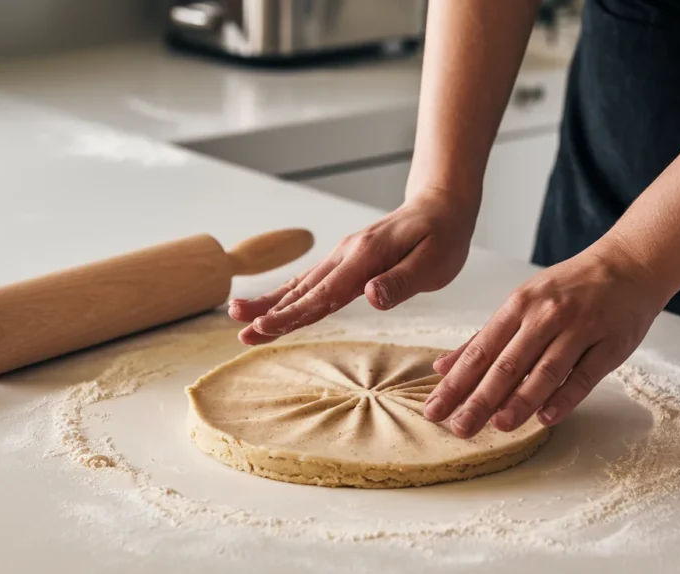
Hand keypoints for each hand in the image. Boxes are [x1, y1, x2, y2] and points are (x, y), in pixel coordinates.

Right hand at [229, 188, 477, 343]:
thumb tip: (370, 298)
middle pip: (303, 290)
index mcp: (365, 257)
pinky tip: (268, 306)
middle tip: (239, 330)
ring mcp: (342, 256)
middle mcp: (346, 254)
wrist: (440, 205)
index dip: (293, 314)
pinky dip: (286, 294)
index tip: (265, 327)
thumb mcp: (434, 261)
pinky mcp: (344, 261)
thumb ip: (401, 281)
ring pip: (300, 284)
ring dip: (270, 303)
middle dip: (270, 312)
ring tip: (237, 316)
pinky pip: (310, 281)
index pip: (324, 294)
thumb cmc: (442, 235)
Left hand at [424, 239, 669, 437]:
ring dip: (520, 400)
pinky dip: (565, 398)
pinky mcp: (611, 344)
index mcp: (518, 306)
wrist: (630, 263)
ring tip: (498, 426)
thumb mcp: (521, 302)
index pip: (480, 351)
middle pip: (507, 364)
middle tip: (459, 427)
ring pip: (545, 371)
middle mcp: (546, 316)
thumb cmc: (569, 288)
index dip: (456, 383)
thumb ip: (483, 338)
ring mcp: (580, 329)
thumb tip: (443, 368)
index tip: (435, 409)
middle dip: (480, 399)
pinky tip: (546, 417)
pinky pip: (585, 375)